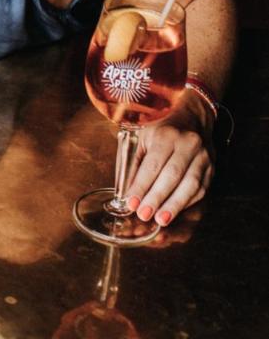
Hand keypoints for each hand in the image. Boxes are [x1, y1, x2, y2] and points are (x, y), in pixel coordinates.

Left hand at [126, 96, 214, 226]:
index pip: (153, 164)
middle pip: (172, 176)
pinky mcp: (212, 168)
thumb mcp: (142, 139)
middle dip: (157, 198)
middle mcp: (188, 144)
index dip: (141, 186)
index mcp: (166, 134)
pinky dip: (187, 203)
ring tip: (161, 219)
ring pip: (190, 185)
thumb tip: (126, 192)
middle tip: (144, 215)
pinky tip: (175, 211)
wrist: (191, 119)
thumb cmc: (160, 131)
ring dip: (174, 205)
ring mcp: (203, 156)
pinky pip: (201, 189)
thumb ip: (133, 164)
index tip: (131, 203)